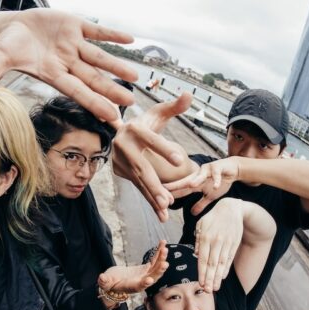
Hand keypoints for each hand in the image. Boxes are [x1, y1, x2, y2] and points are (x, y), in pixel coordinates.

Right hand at [0, 9, 137, 121]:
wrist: (13, 28)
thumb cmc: (7, 46)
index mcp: (53, 74)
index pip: (77, 92)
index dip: (94, 104)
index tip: (111, 117)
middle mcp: (67, 63)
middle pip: (93, 79)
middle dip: (111, 90)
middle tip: (130, 102)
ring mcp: (72, 45)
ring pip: (99, 57)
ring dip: (116, 65)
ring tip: (135, 76)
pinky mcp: (74, 25)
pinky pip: (96, 31)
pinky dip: (111, 34)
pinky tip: (129, 39)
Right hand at [98, 240, 167, 292]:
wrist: (116, 282)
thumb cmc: (109, 283)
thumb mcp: (106, 282)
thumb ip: (104, 281)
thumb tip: (101, 278)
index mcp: (131, 287)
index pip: (139, 286)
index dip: (144, 284)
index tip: (150, 280)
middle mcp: (141, 282)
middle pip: (152, 277)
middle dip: (158, 271)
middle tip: (164, 263)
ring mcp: (146, 275)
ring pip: (156, 268)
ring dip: (161, 259)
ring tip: (164, 249)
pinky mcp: (147, 269)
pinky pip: (155, 261)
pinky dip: (159, 253)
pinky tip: (163, 244)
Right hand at [111, 93, 192, 220]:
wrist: (121, 133)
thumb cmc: (146, 122)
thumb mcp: (158, 113)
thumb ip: (174, 106)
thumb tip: (189, 95)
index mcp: (134, 128)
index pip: (151, 139)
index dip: (164, 149)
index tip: (180, 161)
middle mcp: (123, 145)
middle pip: (141, 167)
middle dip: (154, 185)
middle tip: (168, 200)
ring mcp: (119, 161)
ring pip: (138, 181)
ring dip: (152, 197)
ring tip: (165, 211)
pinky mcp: (120, 172)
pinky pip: (138, 187)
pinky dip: (149, 200)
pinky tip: (160, 213)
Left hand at [164, 157, 239, 214]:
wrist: (232, 169)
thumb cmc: (219, 182)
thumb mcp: (210, 196)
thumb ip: (201, 204)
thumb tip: (192, 214)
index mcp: (194, 182)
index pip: (180, 189)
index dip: (171, 194)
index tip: (160, 198)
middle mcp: (198, 175)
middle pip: (185, 181)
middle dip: (175, 185)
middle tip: (165, 189)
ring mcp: (208, 170)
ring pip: (201, 175)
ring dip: (196, 180)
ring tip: (190, 185)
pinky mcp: (219, 168)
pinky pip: (217, 175)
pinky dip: (217, 180)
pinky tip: (216, 186)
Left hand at [195, 198, 243, 291]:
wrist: (231, 208)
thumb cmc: (212, 218)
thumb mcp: (201, 224)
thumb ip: (198, 239)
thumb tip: (196, 254)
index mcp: (205, 237)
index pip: (202, 259)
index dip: (202, 272)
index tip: (200, 283)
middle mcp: (216, 242)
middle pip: (212, 264)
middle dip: (209, 278)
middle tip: (208, 291)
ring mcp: (226, 243)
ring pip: (221, 263)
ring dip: (218, 277)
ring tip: (215, 287)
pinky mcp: (234, 243)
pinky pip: (229, 258)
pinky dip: (226, 268)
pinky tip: (223, 277)